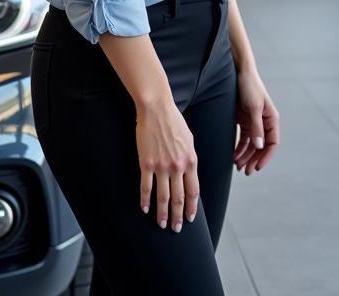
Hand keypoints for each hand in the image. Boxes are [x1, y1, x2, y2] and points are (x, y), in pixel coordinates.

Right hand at [135, 98, 199, 232]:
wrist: (157, 109)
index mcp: (191, 160)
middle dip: (178, 216)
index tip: (190, 218)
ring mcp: (161, 166)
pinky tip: (145, 208)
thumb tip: (190, 172)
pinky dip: (145, 200)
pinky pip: (146, 187)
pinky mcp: (146, 163)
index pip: (193, 190)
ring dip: (162, 213)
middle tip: (176, 229)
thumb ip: (190, 158)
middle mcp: (178, 166)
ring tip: (161, 224)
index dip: (191, 207)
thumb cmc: (174, 121)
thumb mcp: (189, 139)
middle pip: (179, 198)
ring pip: (163, 196)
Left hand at [234, 69, 279, 174]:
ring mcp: (254, 122)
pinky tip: (234, 156)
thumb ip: (257, 127)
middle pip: (262, 147)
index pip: (272, 143)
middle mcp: (264, 122)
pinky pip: (244, 139)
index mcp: (271, 119)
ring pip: (252, 145)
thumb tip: (260, 146)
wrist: (239, 72)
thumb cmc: (250, 87)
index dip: (266, 157)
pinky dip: (240, 148)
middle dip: (254, 160)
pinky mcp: (244, 120)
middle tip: (246, 171)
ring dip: (246, 156)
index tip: (256, 167)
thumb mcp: (254, 107)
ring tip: (237, 166)